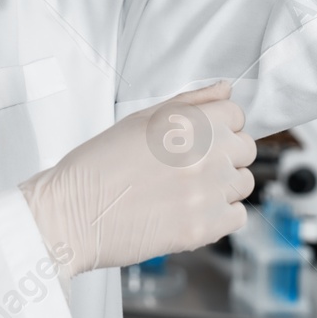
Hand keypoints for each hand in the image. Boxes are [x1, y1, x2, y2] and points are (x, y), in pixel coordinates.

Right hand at [18, 81, 255, 284]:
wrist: (71, 214)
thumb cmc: (97, 165)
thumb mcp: (140, 120)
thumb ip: (189, 102)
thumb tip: (225, 89)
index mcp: (186, 122)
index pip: (236, 115)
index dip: (219, 126)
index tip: (201, 139)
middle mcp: (203, 153)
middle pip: (245, 149)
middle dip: (224, 155)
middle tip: (191, 167)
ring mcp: (206, 192)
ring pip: (244, 184)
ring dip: (223, 186)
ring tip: (188, 191)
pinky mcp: (204, 228)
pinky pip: (237, 217)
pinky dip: (219, 216)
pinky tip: (189, 212)